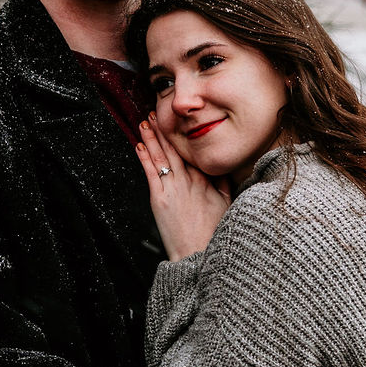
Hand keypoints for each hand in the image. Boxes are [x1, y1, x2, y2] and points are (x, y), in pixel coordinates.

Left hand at [135, 120, 229, 259]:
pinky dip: (144, 157)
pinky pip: (150, 172)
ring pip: (162, 156)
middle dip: (165, 130)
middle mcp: (189, 180)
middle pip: (176, 148)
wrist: (199, 255)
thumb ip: (224, 184)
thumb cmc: (213, 234)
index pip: (192, 151)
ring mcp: (173, 188)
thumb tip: (222, 168)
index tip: (178, 121)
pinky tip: (139, 145)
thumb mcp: (226, 204)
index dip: (183, 135)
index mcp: (206, 180)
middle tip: (157, 112)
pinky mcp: (159, 199)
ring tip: (146, 122)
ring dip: (152, 138)